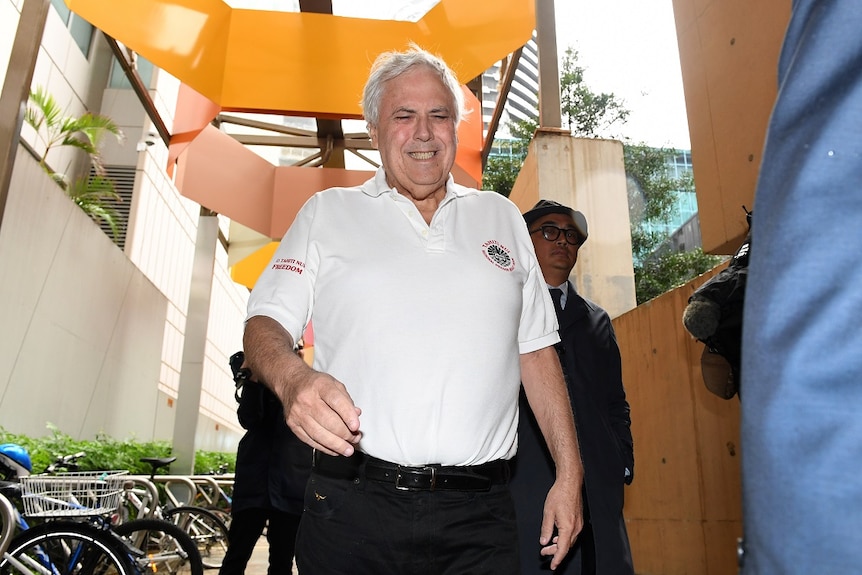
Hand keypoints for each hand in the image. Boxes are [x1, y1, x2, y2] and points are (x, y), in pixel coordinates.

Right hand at [243, 315, 361, 456]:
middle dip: (345, 434)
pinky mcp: (292, 423)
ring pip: (318, 433)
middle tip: (356, 441)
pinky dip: (323, 446)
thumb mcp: (332, 382)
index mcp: (319, 385)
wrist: (284, 377)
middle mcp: (306, 399)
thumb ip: (345, 399)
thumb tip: (356, 417)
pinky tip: (334, 450)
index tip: (357, 426)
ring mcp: (297, 412)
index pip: (336, 401)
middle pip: (328, 421)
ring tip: (348, 449)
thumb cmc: (314, 380)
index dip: (348, 416)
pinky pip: (309, 439)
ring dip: (336, 444)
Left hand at [538, 476, 583, 569]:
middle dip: (555, 552)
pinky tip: (557, 537)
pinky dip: (564, 538)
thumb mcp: (548, 512)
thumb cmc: (560, 494)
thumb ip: (546, 529)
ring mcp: (579, 524)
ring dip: (559, 545)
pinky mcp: (579, 520)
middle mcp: (576, 528)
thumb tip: (544, 541)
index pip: (563, 549)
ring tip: (548, 545)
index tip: (552, 566)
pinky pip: (572, 534)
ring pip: (569, 541)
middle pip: (566, 546)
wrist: (570, 483)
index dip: (557, 559)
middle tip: (544, 552)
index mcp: (568, 527)